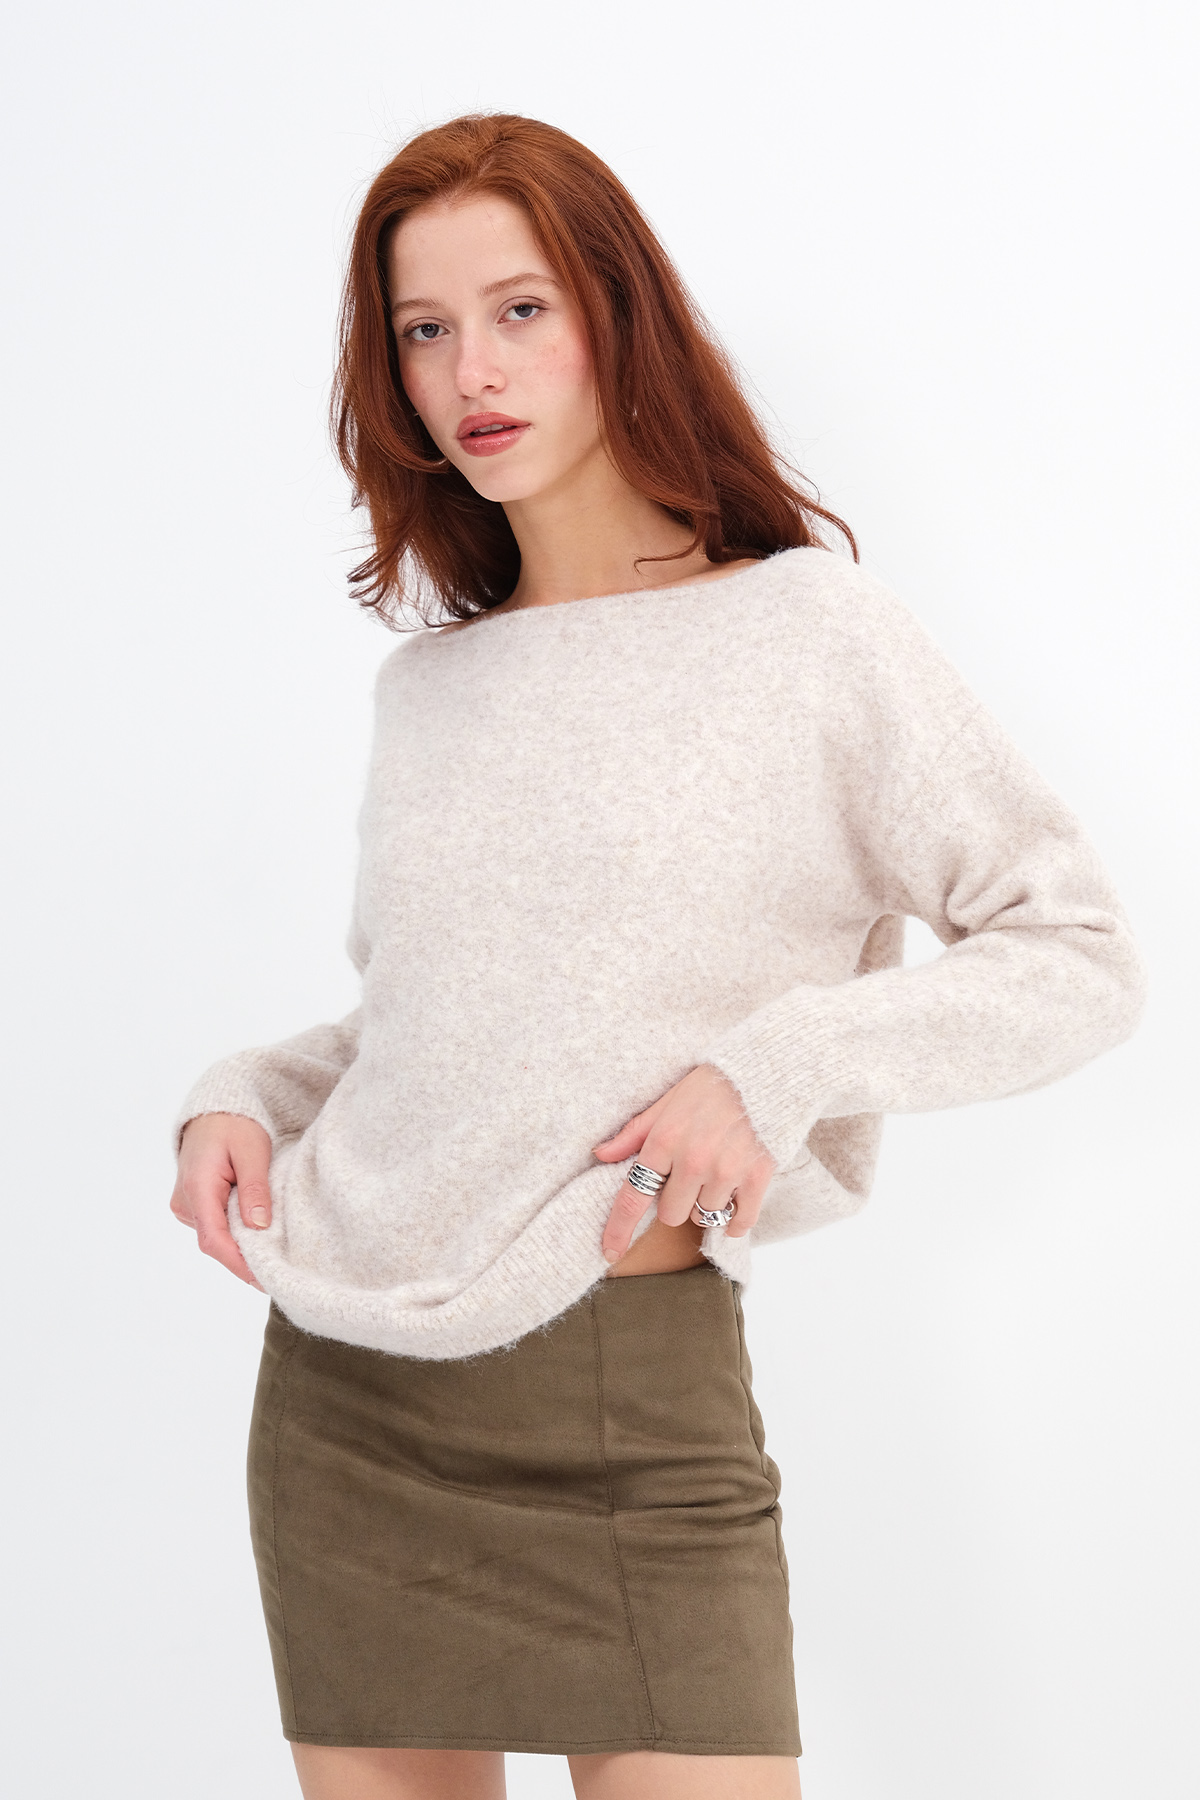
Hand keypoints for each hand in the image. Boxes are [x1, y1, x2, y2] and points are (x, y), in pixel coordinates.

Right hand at [170, 1113, 272, 1288]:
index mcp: (197, 1187)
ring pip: (215, 1237)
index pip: (214, 1239)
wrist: (215, 1112)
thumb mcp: (252, 1151)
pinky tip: (258, 1236)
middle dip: (244, 1258)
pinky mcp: (194, 1205)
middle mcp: (185, 1202)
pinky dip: (235, 1234)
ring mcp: (187, 1205)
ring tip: (272, 1254)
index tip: (263, 1278)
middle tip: (278, 1270)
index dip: (238, 1263)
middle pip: (215, 1242)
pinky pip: (215, 1227)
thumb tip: (258, 1226)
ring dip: (241, 1246)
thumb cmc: (234, 1125)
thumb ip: (255, 1188)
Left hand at [593, 1064, 774, 1262]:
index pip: (632, 1197)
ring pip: (704, 1217)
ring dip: (706, 1203)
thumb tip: (600, 1155)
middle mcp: (692, 1161)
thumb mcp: (666, 1102)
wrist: (764, 1073)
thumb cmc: (710, 1087)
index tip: (609, 1252)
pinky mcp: (757, 1177)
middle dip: (676, 1202)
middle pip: (671, 1215)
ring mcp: (726, 1171)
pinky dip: (735, 1219)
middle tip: (690, 1175)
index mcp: (664, 1141)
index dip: (618, 1230)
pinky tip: (736, 1200)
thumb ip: (633, 1134)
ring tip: (718, 1171)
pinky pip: (739, 1222)